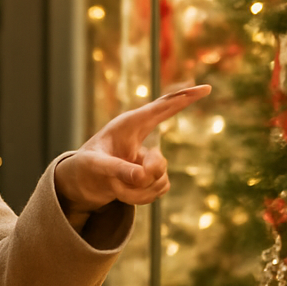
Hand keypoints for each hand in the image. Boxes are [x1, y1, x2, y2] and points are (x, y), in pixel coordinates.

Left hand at [55, 85, 210, 218]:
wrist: (80, 182)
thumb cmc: (83, 165)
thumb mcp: (95, 165)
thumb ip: (118, 169)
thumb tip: (143, 177)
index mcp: (130, 124)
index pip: (163, 107)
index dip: (185, 98)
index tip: (206, 88)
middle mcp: (143, 139)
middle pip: (160, 160)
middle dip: (146, 174)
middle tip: (131, 179)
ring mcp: (149, 159)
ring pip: (159, 179)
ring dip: (135, 190)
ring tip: (112, 186)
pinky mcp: (151, 176)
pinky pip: (158, 189)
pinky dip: (139, 197)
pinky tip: (120, 192)